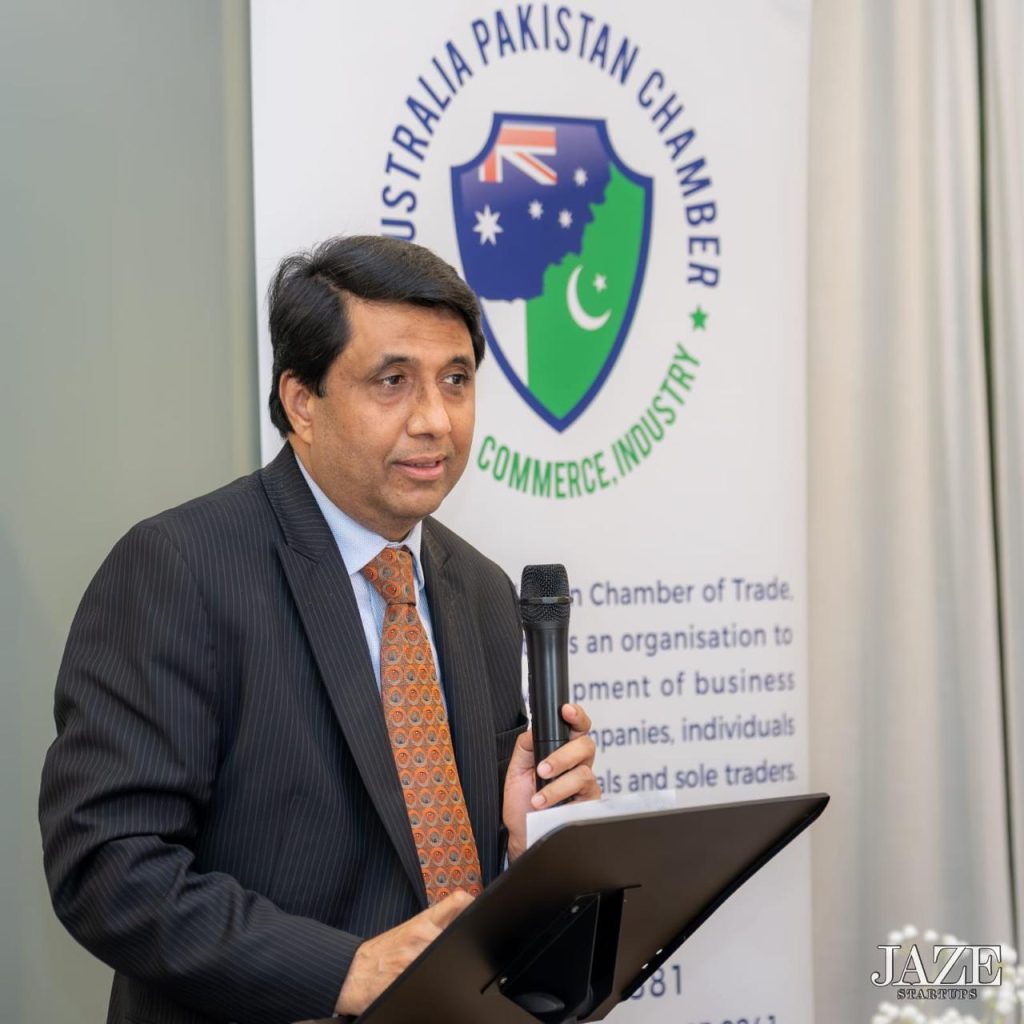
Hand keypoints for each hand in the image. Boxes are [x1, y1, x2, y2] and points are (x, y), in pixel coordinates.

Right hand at [334, 890, 472, 1015]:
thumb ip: (432, 925)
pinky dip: (438, 980)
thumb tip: (460, 918)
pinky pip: (435, 978)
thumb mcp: (405, 931)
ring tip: (445, 967)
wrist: (350, 972)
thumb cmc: (378, 954)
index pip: (457, 902)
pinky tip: (433, 982)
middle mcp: (421, 935)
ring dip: (451, 962)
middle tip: (468, 947)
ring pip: (450, 955)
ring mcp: (416, 956)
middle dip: (466, 941)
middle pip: (459, 931)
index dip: (474, 905)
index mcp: (421, 921)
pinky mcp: (409, 976)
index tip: (485, 912)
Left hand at [502, 703, 599, 862]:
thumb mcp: (517, 771)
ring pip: (583, 769)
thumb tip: (533, 729)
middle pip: (585, 743)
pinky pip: (581, 791)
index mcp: (561, 751)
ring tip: (537, 795)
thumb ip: (525, 747)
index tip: (566, 710)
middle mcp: (576, 764)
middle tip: (542, 768)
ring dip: (557, 780)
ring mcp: (584, 783)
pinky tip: (543, 802)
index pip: (575, 726)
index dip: (576, 715)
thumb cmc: (522, 804)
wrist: (523, 834)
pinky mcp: (589, 802)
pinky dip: (559, 794)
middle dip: (563, 754)